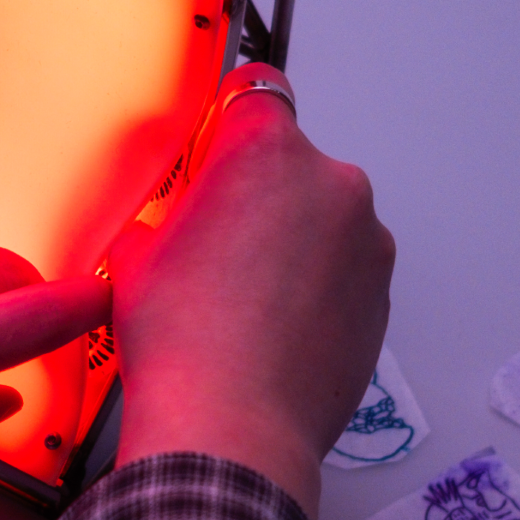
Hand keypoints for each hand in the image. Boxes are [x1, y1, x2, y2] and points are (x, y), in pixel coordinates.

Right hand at [110, 66, 394, 518]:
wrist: (230, 429)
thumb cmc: (185, 343)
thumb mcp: (139, 253)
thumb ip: (168, 211)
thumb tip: (171, 220)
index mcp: (267, 152)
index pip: (255, 89)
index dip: (229, 116)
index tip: (218, 136)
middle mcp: (330, 184)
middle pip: (290, 162)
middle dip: (256, 192)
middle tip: (212, 241)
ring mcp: (365, 243)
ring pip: (321, 219)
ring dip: (289, 242)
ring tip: (239, 298)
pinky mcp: (381, 297)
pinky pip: (342, 271)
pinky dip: (313, 287)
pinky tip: (269, 326)